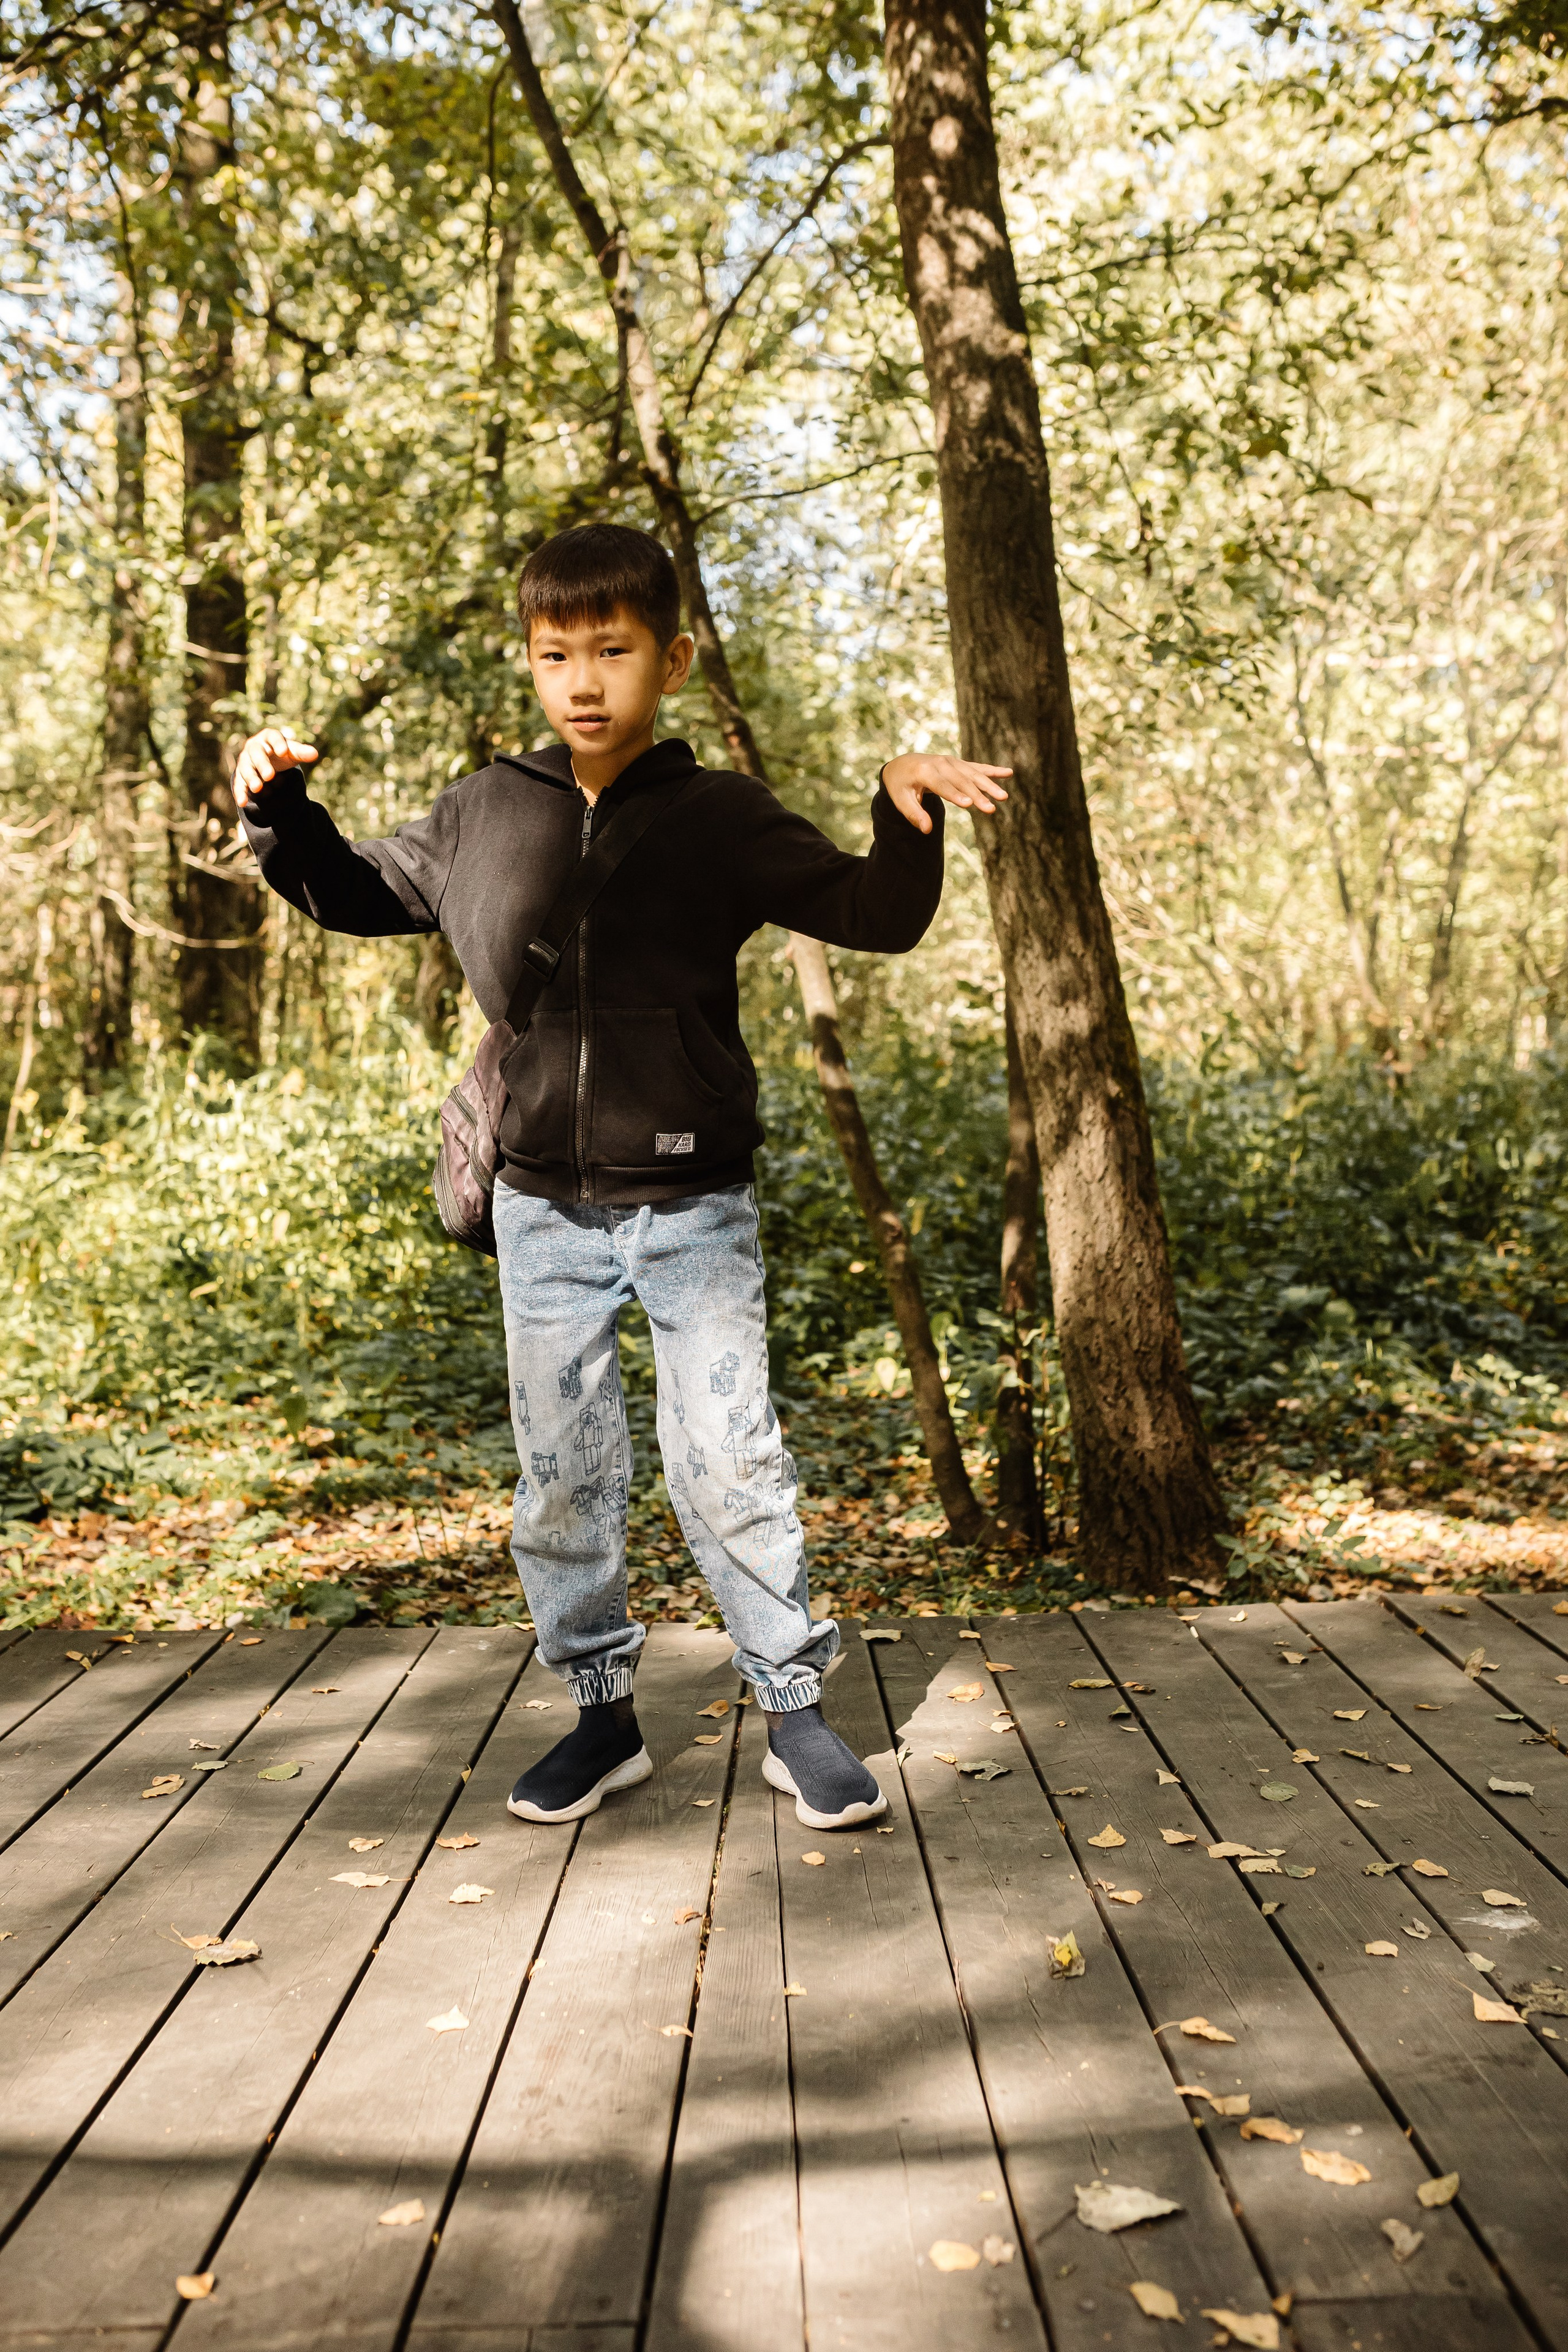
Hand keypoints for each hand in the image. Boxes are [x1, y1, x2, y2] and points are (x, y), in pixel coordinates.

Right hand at [233, 728, 318, 810]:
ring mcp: (245, 761)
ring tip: (257, 788)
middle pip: (257, 754)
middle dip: (262, 764)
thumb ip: (301, 753)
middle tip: (270, 776)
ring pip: (246, 768)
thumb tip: (315, 754)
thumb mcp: (292, 753)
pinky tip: (242, 802)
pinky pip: (239, 783)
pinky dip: (240, 793)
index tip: (284, 752)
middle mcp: (254, 747)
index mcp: (268, 737)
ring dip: (251, 778)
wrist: (267, 759)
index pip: (272, 736)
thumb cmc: (281, 753)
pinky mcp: (240, 775)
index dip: (278, 743)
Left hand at [880, 752, 1010, 834]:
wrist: (903, 764)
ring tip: (1003, 797)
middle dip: (977, 795)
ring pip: (973, 775)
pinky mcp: (959, 763)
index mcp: (924, 771)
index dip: (955, 795)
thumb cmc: (902, 786)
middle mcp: (940, 763)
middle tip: (991, 809)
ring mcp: (951, 762)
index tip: (969, 805)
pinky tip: (1009, 773)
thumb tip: (926, 830)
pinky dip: (993, 770)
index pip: (942, 785)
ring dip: (989, 786)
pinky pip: (977, 767)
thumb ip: (914, 814)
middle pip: (961, 781)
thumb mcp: (901, 800)